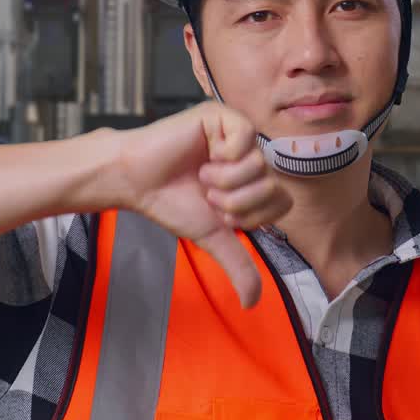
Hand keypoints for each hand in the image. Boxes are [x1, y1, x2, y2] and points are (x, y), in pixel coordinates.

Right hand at [110, 101, 291, 307]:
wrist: (137, 181)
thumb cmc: (170, 202)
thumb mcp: (211, 237)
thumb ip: (237, 265)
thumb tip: (252, 303)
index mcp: (252, 182)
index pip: (282, 202)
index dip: (252, 215)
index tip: (221, 214)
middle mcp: (250, 157)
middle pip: (272, 185)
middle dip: (235, 201)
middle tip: (208, 194)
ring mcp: (238, 135)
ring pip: (258, 164)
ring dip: (224, 180)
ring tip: (201, 175)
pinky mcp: (223, 116)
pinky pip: (246, 138)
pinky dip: (223, 155)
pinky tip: (203, 155)